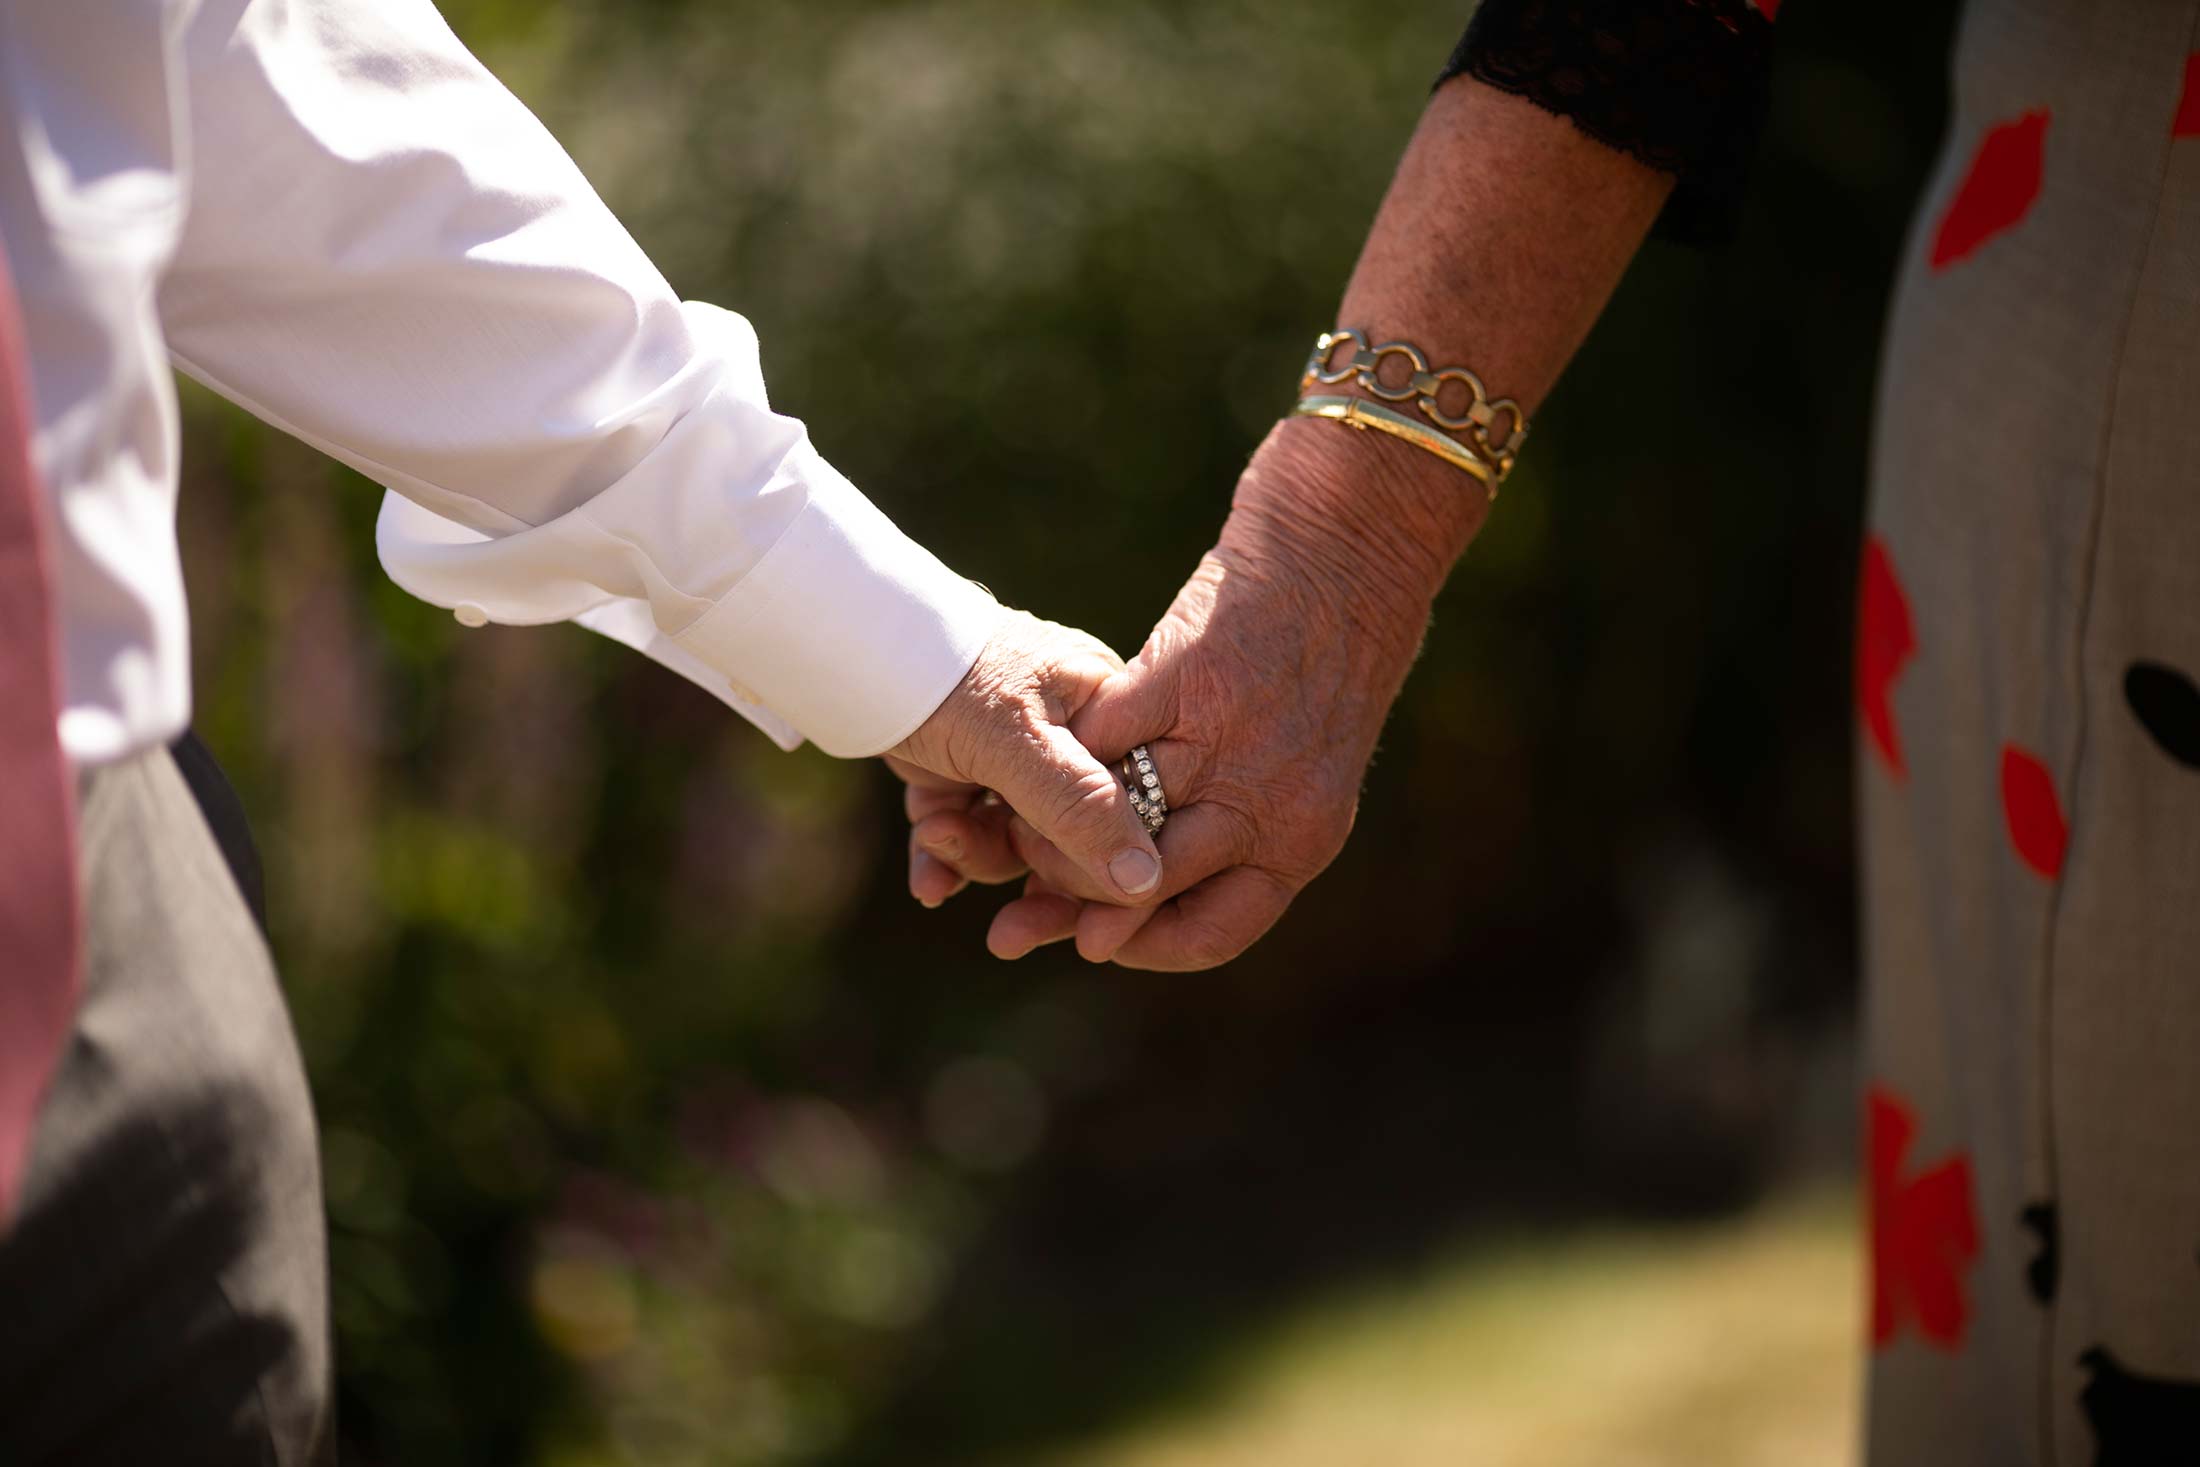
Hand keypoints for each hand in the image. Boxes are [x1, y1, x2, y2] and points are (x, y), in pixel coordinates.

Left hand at [885, 608, 1164, 909]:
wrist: (850, 645)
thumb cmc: (946, 675)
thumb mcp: (1017, 744)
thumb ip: (1080, 808)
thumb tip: (1143, 881)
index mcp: (1103, 707)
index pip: (1132, 801)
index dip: (1108, 861)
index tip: (1074, 902)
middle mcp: (1067, 732)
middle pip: (1077, 831)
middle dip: (1034, 878)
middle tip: (1008, 932)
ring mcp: (1011, 754)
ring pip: (1017, 841)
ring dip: (976, 855)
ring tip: (935, 835)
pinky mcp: (961, 770)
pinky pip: (969, 834)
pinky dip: (946, 860)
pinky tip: (926, 884)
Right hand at [904, 421, 1465, 969]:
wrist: (1342, 558)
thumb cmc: (1320, 674)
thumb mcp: (1304, 774)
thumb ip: (1243, 837)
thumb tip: (1168, 899)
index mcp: (1300, 841)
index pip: (1212, 932)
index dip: (1142, 946)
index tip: (1092, 942)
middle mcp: (1267, 805)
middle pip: (1146, 884)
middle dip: (1073, 904)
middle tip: (1022, 911)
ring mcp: (1222, 742)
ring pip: (1113, 816)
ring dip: (1049, 830)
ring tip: (1011, 831)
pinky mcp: (1180, 680)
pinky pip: (1102, 738)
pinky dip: (1069, 750)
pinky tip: (1038, 755)